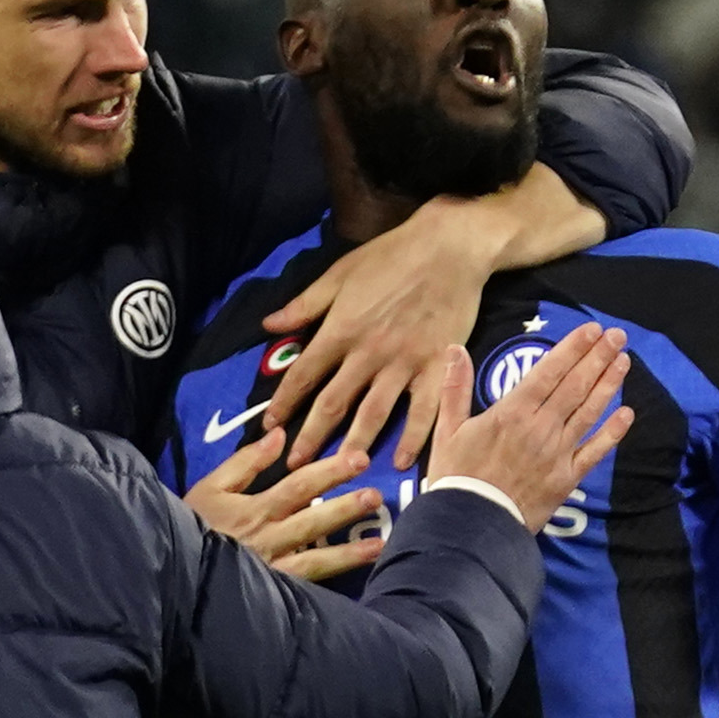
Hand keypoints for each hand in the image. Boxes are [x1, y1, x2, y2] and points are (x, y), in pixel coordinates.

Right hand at [182, 429, 385, 581]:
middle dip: (347, 508)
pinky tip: (354, 580)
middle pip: (313, 520)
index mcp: (254, 509)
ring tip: (380, 544)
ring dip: (348, 553)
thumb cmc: (189, 525)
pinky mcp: (271, 596)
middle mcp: (266, 539)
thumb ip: (246, 462)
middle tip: (377, 495)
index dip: (330, 472)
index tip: (359, 459)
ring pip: (315, 560)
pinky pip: (304, 589)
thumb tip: (279, 434)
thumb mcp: (210, 487)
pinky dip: (329, 584)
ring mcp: (270, 571)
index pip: (299, 486)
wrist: (166, 571)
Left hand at [262, 195, 513, 468]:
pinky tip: (400, 462)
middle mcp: (368, 353)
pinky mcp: (436, 367)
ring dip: (353, 445)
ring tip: (339, 470)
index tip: (271, 426)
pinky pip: (423, 411)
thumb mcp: (340, 273)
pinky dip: (413, 439)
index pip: (304, 375)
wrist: (449, 247)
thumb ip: (305, 304)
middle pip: (334, 404)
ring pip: (373, 414)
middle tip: (294, 468)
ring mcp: (404, 363)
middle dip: (311, 437)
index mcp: (341, 329)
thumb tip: (268, 326)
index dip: (285, 403)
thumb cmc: (392, 255)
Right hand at [426, 322, 632, 533]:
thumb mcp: (447, 430)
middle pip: (575, 386)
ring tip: (624, 361)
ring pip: (589, 412)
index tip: (592, 330)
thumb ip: (454, 388)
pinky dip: (612, 432)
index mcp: (512, 412)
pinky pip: (594, 451)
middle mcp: (540, 428)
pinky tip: (627, 414)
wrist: (470, 526)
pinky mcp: (567, 478)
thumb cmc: (456, 477)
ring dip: (608, 385)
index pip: (549, 371)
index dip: (573, 349)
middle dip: (598, 357)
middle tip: (618, 335)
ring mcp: (557, 453)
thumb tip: (455, 349)